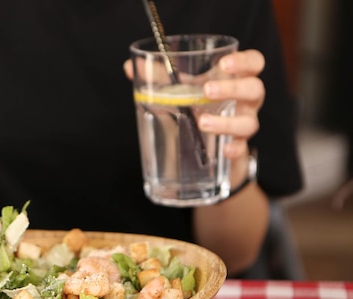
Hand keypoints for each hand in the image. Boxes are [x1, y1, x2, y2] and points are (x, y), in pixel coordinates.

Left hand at [124, 49, 264, 159]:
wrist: (204, 151)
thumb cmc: (196, 110)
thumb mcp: (179, 92)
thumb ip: (158, 78)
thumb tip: (130, 66)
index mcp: (232, 81)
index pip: (253, 63)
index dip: (244, 61)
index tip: (223, 64)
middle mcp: (243, 102)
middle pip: (255, 89)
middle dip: (233, 89)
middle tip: (207, 91)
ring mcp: (242, 126)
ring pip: (248, 122)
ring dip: (227, 122)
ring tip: (202, 123)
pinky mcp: (236, 150)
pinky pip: (242, 150)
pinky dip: (234, 149)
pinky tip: (223, 150)